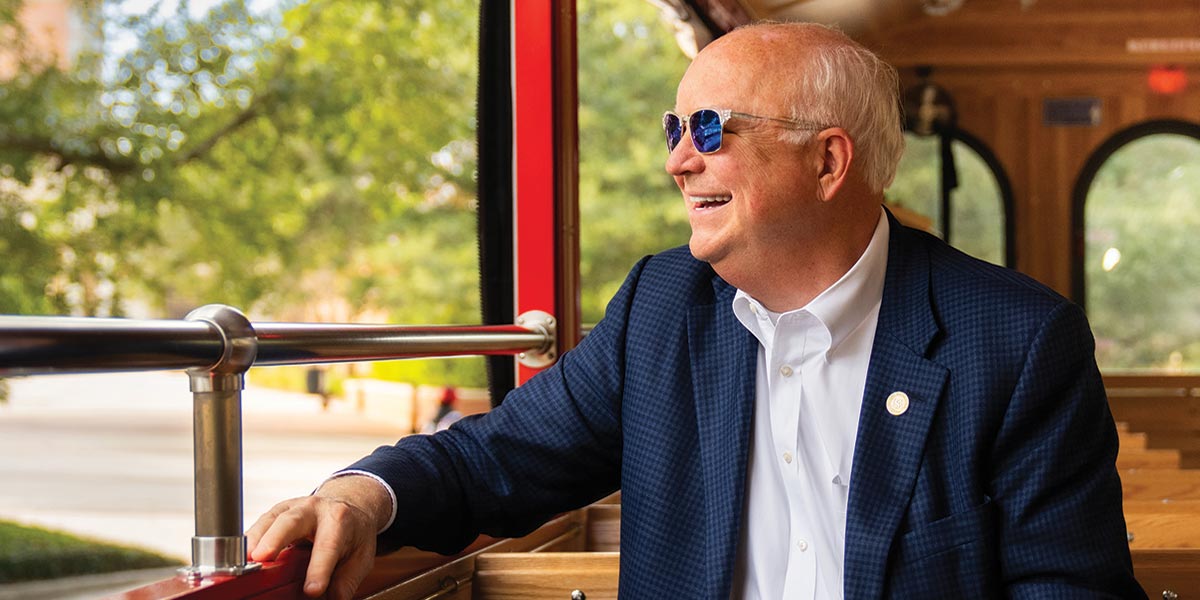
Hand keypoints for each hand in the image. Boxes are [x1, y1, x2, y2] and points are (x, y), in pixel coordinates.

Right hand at [246, 475, 390, 598]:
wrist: (347, 505)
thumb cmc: (352, 532)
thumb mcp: (360, 556)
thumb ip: (346, 580)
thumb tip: (333, 599)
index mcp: (340, 519)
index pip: (328, 546)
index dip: (319, 569)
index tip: (312, 590)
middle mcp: (314, 508)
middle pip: (292, 521)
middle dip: (275, 539)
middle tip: (261, 559)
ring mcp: (292, 507)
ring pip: (270, 520)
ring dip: (255, 539)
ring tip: (245, 560)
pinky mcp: (276, 513)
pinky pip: (260, 524)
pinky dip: (250, 539)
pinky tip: (243, 555)